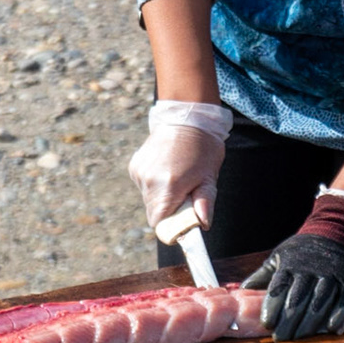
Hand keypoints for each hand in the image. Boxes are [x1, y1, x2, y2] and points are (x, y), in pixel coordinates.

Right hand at [127, 101, 230, 226]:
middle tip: (186, 192)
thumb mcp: (209, 177)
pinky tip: (166, 168)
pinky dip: (154, 183)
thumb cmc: (203, 148)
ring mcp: (139, 172)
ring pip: (148, 199)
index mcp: (168, 186)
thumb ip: (205, 203)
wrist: (187, 117)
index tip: (183, 217)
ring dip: (161, 195)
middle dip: (169, 209)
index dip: (172, 225)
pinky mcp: (134, 165)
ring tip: (177, 175)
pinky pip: (143, 185)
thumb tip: (203, 224)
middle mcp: (149, 181)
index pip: (160, 223)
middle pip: (154, 212)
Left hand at [243, 233, 343, 341]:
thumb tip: (241, 291)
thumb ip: (262, 275)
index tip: (267, 325)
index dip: (272, 308)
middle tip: (281, 338)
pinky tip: (331, 328)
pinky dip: (339, 314)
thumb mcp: (280, 256)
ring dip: (310, 323)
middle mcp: (309, 270)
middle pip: (297, 300)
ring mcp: (330, 274)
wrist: (337, 229)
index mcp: (289, 265)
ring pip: (319, 302)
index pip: (278, 288)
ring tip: (300, 338)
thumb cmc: (303, 249)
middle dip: (288, 321)